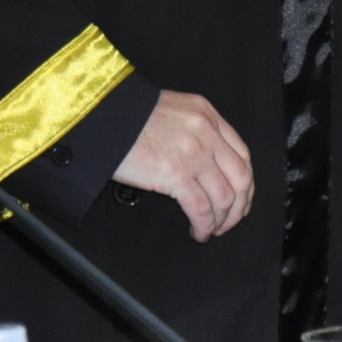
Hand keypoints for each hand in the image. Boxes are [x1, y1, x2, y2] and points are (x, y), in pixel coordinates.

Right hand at [112, 90, 253, 241]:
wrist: (97, 117)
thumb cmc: (123, 115)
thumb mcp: (168, 110)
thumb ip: (193, 129)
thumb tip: (206, 163)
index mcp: (205, 114)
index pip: (241, 153)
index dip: (244, 182)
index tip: (239, 198)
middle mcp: (205, 132)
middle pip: (240, 178)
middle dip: (239, 206)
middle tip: (229, 220)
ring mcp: (193, 153)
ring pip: (224, 197)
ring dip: (221, 220)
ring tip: (210, 229)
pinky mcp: (176, 174)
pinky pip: (202, 209)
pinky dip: (204, 225)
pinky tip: (198, 231)